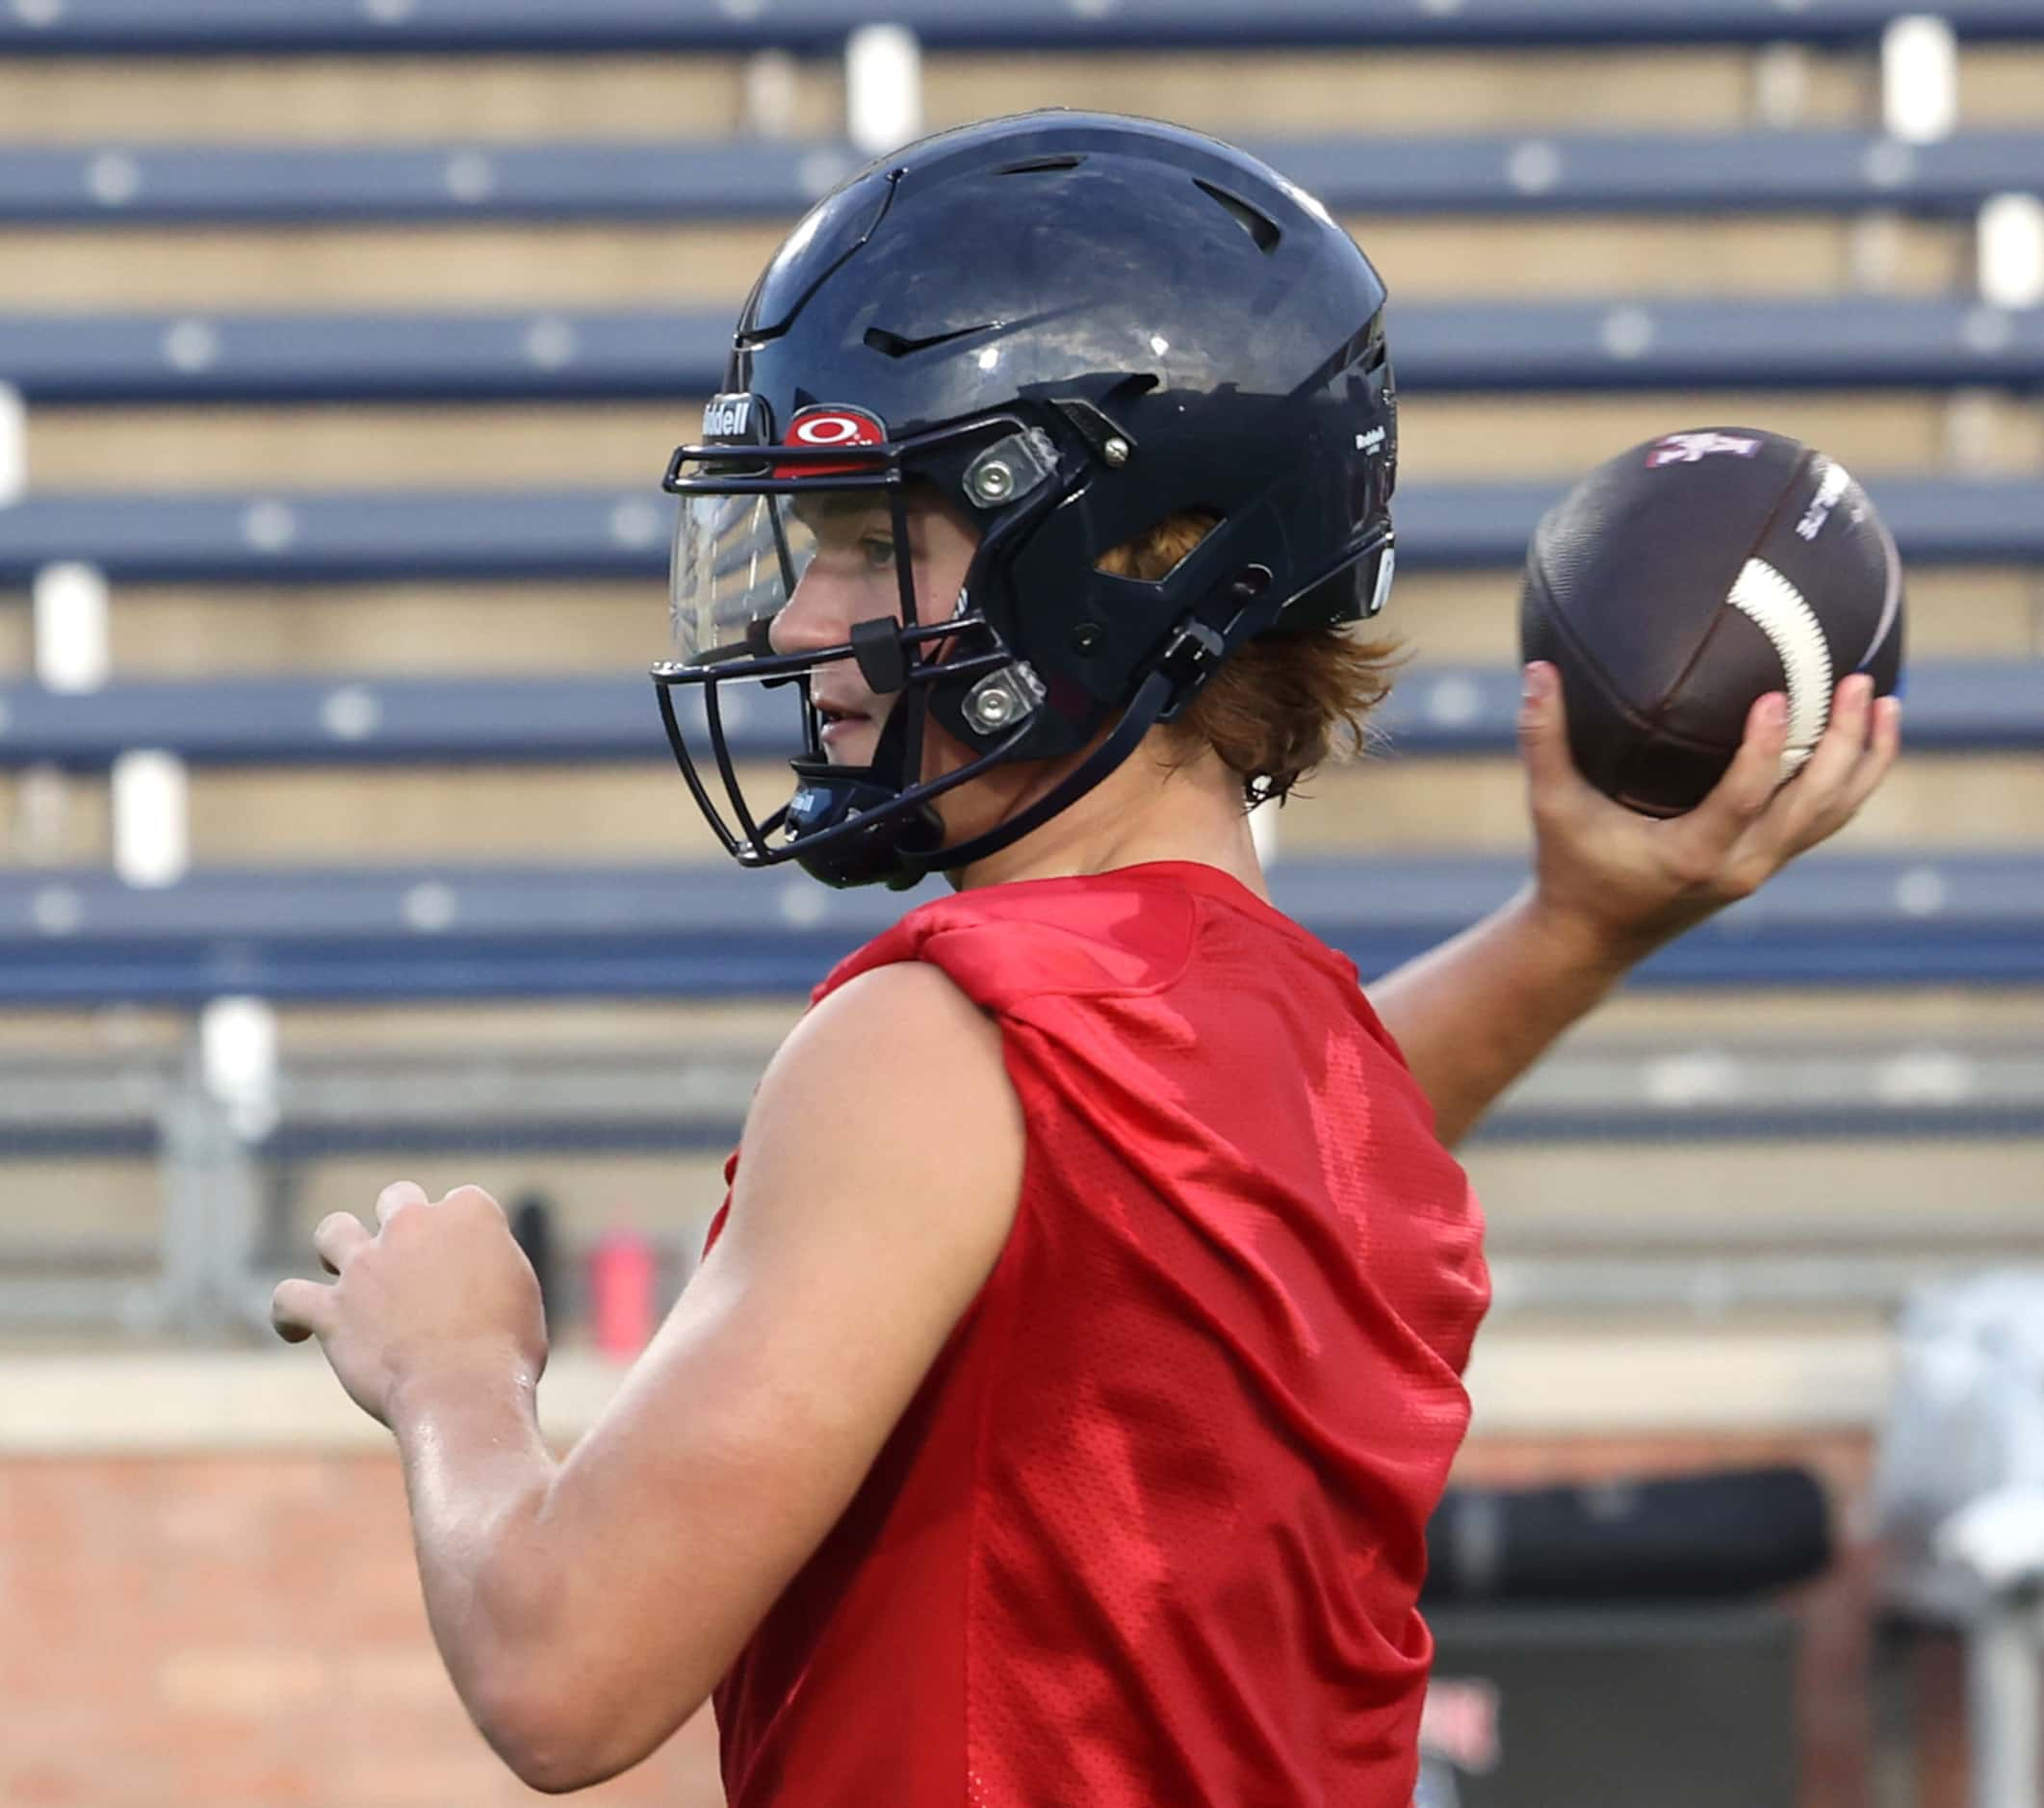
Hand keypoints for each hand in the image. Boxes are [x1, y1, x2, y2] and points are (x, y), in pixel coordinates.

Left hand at [272, 1182, 547, 1427]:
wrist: (463, 1392)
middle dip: (401, 1224)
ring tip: (347, 1273)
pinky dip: (289, 1314)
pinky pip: (289, 1298)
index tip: (469, 1264)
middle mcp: (412, 1225)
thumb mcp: (520, 1292)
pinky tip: (297, 1328)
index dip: (464, 1234)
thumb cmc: (506, 1350)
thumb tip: (474, 1270)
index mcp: (468, 1214)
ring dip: (338, 1248)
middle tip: (411, 1261)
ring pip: (333, 1230)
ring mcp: (366, 1265)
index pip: (462, 1202)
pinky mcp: (331, 1310)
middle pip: (397, 1200)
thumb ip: (490, 1264)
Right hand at [1518, 662, 1901, 966]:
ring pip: (1833, 814)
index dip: (1766, 750)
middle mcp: (1738, 866)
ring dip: (1865, 760)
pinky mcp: (1765, 863)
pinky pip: (1825, 820)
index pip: (1745, 799)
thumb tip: (1536, 670)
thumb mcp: (1552, 806)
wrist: (1592, 940)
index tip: (1779, 696)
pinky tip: (1862, 737)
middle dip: (1844, 742)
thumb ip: (1543, 740)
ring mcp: (1759, 868)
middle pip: (1814, 804)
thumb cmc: (1570, 869)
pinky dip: (1852, 780)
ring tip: (1885, 702)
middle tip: (1858, 681)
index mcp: (1691, 855)